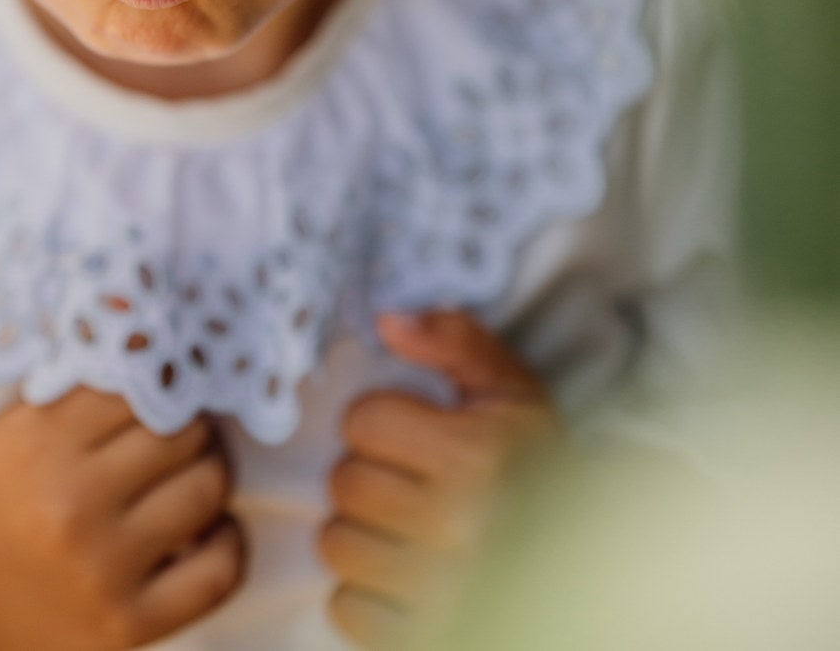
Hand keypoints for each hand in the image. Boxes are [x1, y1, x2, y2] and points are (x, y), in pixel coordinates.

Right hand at [0, 386, 245, 650]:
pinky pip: (219, 571)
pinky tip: (206, 528)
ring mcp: (101, 571)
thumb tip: (135, 302)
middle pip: (180, 431)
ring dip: (210, 473)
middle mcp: (70, 505)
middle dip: (189, 424)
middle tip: (179, 429)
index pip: (138, 382)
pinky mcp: (128, 628)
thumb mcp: (19, 426)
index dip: (159, 379)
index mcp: (38, 444)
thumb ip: (81, 376)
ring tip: (188, 473)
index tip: (162, 385)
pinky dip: (227, 540)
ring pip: (207, 488)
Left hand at [318, 308, 561, 648]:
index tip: (413, 436)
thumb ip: (455, 341)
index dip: (381, 422)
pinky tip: (405, 579)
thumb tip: (386, 321)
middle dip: (370, 477)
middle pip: (346, 482)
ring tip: (407, 531)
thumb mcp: (514, 393)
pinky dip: (366, 594)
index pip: (364, 422)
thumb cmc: (544, 473)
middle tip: (411, 486)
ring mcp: (440, 593)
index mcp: (476, 458)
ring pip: (339, 544)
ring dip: (363, 534)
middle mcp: (457, 527)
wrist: (601, 569)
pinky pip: (348, 608)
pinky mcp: (424, 640)